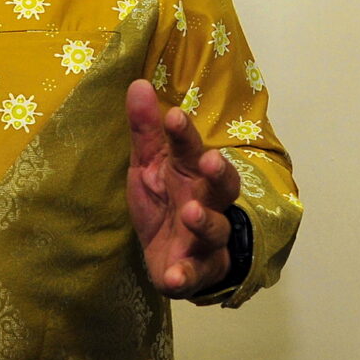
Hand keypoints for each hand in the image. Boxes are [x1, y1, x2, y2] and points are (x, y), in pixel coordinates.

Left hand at [125, 79, 240, 297]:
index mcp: (192, 173)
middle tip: (207, 161)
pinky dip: (187, 276)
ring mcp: (207, 238)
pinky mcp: (199, 271)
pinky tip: (175, 276)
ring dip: (205, 221)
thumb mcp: (149, 166)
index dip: (184, 133)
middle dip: (217, 172)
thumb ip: (145, 131)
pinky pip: (197, 274)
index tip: (173, 115)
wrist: (175, 256)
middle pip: (222, 185)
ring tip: (190, 212)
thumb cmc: (166, 203)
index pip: (192, 149)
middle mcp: (208, 202)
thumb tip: (137, 83)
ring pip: (216, 228)